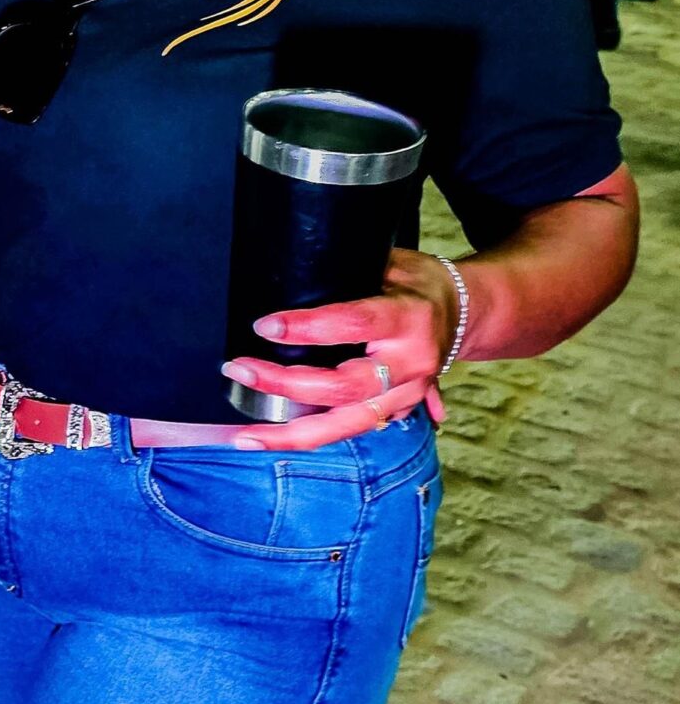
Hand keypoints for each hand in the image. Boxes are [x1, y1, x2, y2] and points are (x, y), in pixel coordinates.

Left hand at [221, 247, 459, 451]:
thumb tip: (291, 275)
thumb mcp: (392, 263)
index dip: (308, 327)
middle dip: (285, 385)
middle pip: (343, 388)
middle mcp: (411, 365)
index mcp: (409, 320)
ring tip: (242, 435)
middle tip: (239, 370)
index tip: (265, 326)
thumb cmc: (418, 283)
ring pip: (343, 426)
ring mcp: (405, 397)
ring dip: (288, 432)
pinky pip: (346, 431)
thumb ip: (349, 274)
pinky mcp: (395, 414)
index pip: (354, 324)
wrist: (464, 314)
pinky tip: (265, 441)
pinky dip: (305, 438)